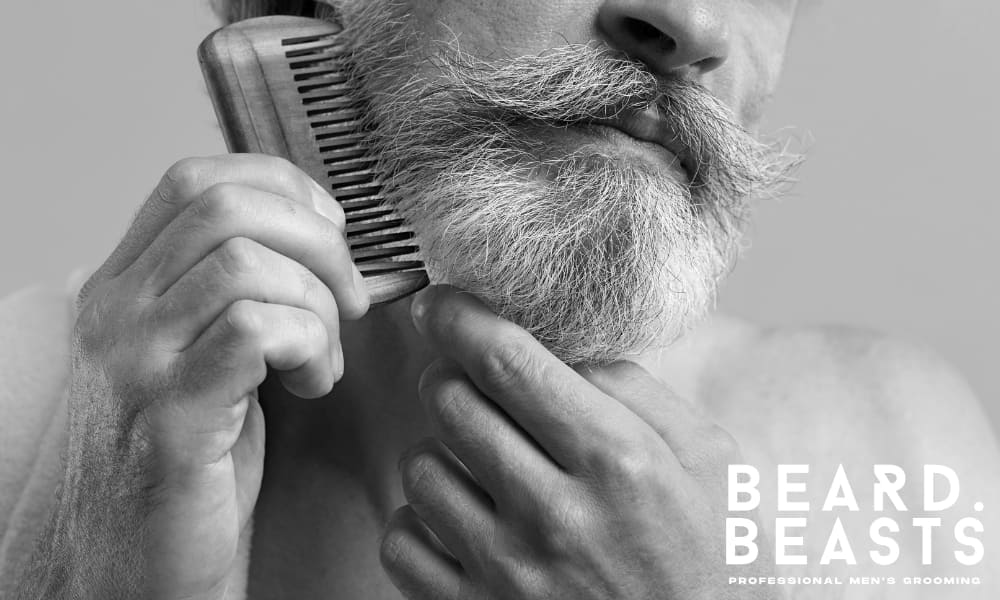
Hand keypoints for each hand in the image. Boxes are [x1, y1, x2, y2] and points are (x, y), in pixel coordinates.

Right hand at [43, 155, 366, 598]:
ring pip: (248, 263)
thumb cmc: (199, 461)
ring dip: (317, 307)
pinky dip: (309, 347)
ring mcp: (134, 361)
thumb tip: (337, 242)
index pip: (196, 179)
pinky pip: (256, 330)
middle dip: (318, 242)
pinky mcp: (169, 416)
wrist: (146, 565)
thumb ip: (248, 290)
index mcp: (125, 286)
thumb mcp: (212, 354)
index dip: (281, 186)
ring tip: (322, 360)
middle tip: (347, 300)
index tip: (332, 232)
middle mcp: (116, 310)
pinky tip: (310, 387)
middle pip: (226, 207)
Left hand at [382, 285, 772, 599]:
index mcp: (618, 460)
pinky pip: (401, 542)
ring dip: (441, 451)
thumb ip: (638, 391)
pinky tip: (462, 520)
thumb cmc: (710, 563)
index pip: (506, 360)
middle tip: (474, 384)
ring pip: (419, 467)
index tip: (439, 302)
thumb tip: (563, 344)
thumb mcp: (709, 463)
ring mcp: (507, 571)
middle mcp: (554, 512)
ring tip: (481, 463)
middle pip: (450, 402)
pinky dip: (420, 522)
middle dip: (452, 377)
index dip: (457, 316)